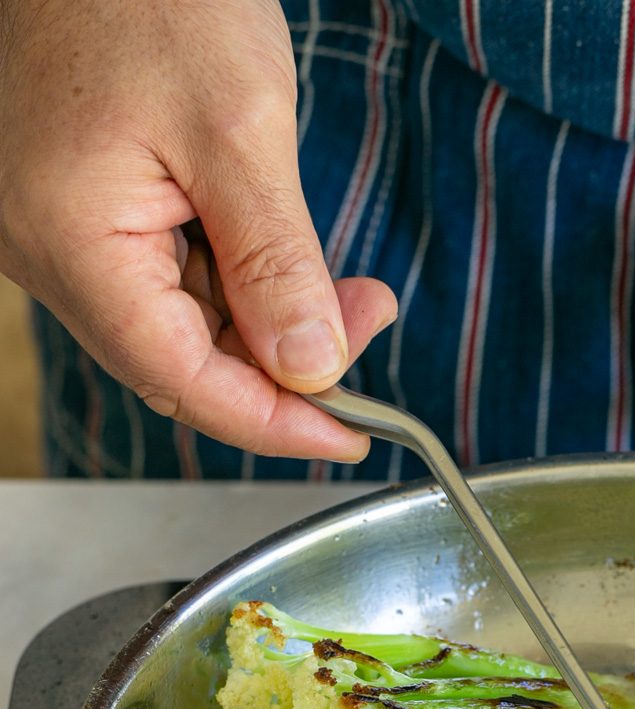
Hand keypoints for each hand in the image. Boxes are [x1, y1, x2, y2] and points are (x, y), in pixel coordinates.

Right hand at [0, 0, 396, 460]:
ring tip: (347, 289)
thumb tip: (311, 367)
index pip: (185, 382)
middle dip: (285, 366)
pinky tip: (285, 259)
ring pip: (178, 326)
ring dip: (267, 323)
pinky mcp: (75, 210)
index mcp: (72, 242)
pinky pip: (162, 279)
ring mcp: (56, 234)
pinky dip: (234, 284)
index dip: (276, 423)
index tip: (353, 434)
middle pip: (182, 363)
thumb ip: (277, 263)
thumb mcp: (239, 128)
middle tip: (368, 320)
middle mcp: (47, 253)